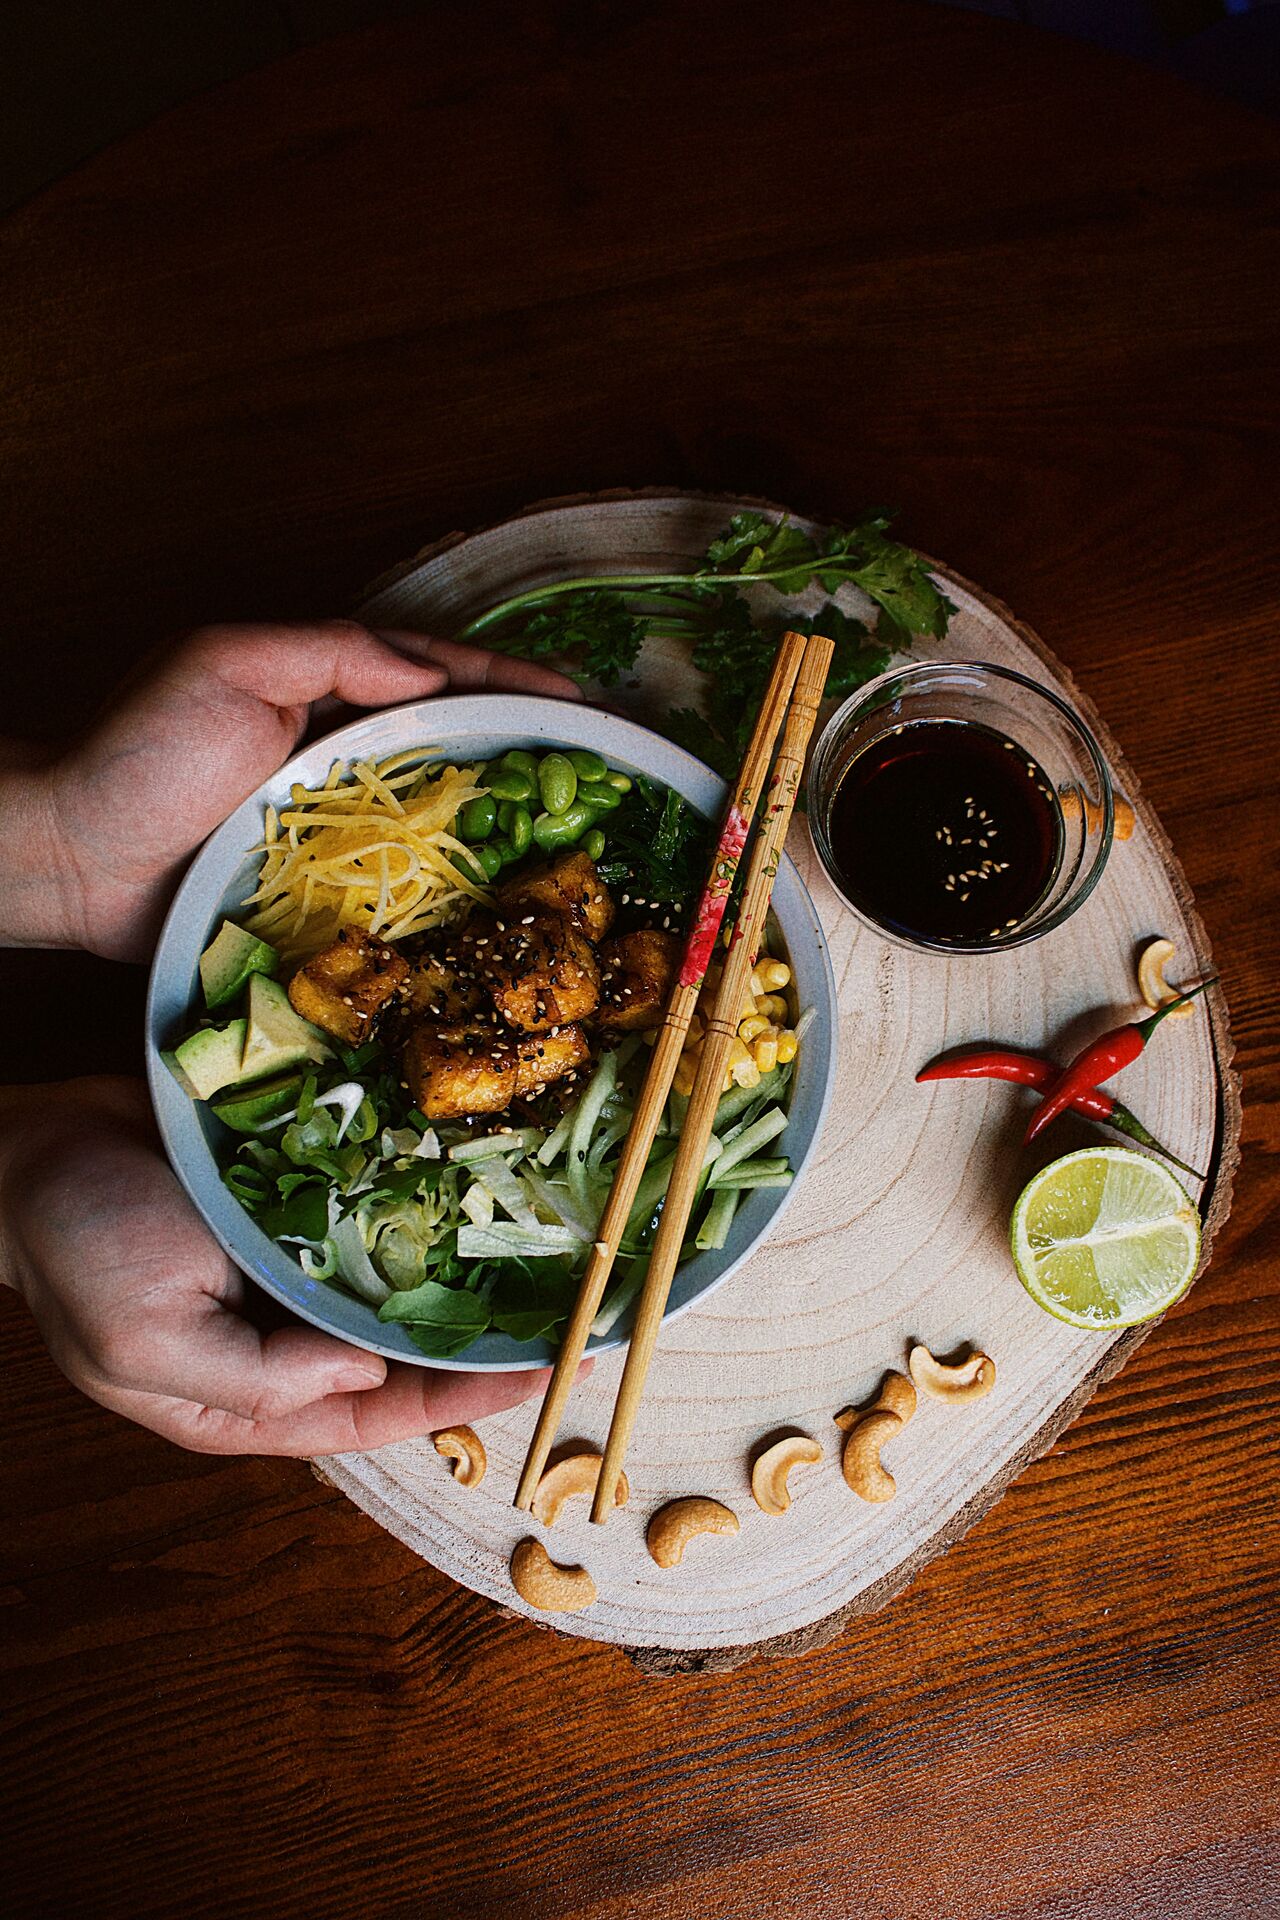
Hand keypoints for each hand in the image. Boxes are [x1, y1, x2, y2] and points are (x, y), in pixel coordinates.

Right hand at [0, 1079, 565, 1454]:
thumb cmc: (76, 1247)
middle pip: (408, 1358)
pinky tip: (484, 1190)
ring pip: (404, 1287)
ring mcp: (294, 1269)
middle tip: (578, 1308)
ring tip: (553, 1257)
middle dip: (488, 1341)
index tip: (549, 1370)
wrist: (28, 1147)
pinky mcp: (296, 1205)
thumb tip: (368, 1374)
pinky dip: (429, 1210)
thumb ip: (258, 1378)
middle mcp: (288, 1342)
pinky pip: (378, 1215)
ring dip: (471, 1275)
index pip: (383, 1416)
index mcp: (253, 1399)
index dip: (468, 1399)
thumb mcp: (146, 1338)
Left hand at [11, 619, 578, 960]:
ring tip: (585, 844)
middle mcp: (349, 759)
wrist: (73, 864)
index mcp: (331, 693)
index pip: (442, 676)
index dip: (513, 683)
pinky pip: (407, 894)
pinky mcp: (331, 900)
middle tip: (610, 776)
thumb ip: (328, 653)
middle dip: (535, 756)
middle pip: (460, 747)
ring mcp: (343, 833)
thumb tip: (434, 673)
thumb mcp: (225, 666)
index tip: (584, 701)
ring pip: (446, 823)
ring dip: (513, 831)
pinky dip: (460, 900)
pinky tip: (508, 911)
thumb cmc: (138, 754)